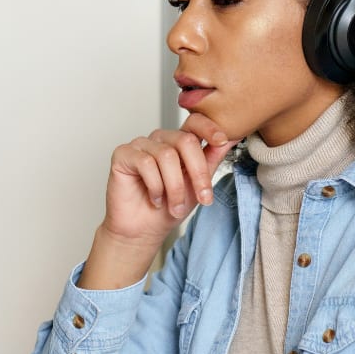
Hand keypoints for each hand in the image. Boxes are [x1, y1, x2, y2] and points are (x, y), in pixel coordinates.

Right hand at [78, 114, 236, 288]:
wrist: (144, 231)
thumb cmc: (169, 208)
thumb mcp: (198, 184)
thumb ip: (212, 159)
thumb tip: (231, 138)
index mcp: (179, 142)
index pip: (195, 122)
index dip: (210, 128)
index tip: (221, 140)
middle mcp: (160, 140)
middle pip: (185, 140)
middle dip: (198, 172)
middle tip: (203, 198)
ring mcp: (140, 145)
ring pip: (166, 156)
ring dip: (175, 187)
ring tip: (174, 206)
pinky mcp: (123, 154)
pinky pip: (145, 163)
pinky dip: (155, 186)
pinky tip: (155, 199)